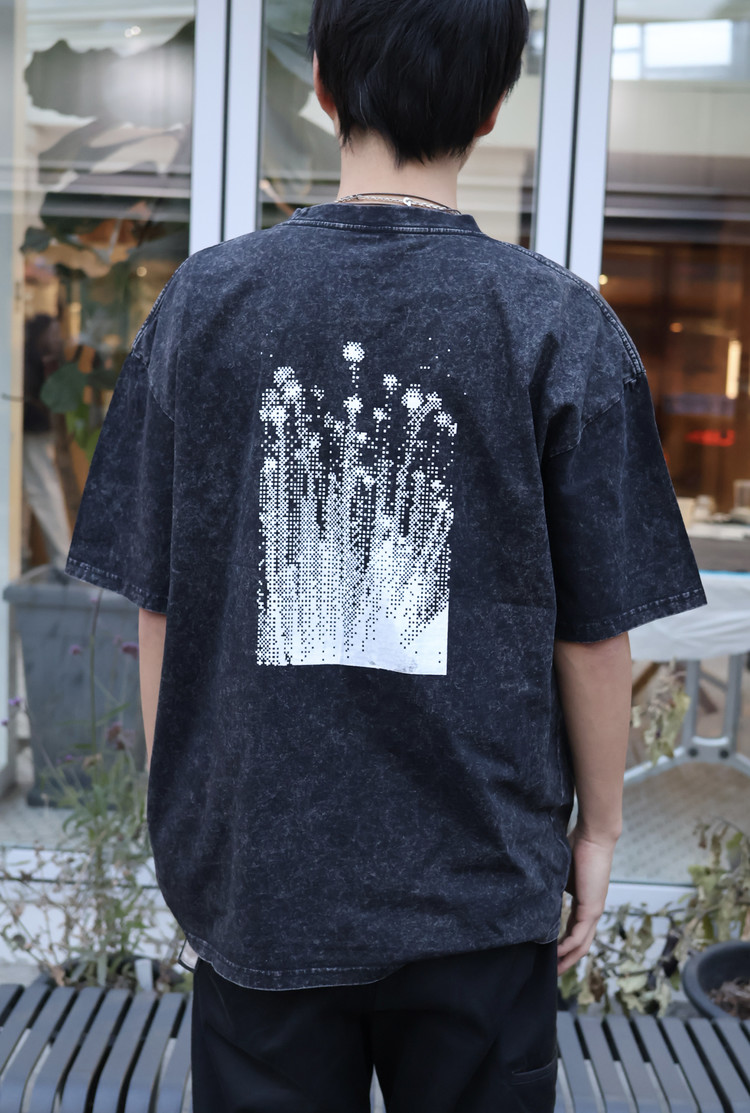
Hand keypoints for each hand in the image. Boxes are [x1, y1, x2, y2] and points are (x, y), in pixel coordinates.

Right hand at [557, 826, 616, 974]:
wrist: (593, 836)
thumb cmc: (577, 845)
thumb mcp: (559, 871)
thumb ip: (551, 884)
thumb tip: (532, 890)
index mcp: (585, 901)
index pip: (574, 929)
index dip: (563, 943)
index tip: (549, 953)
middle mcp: (592, 909)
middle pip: (581, 943)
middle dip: (567, 960)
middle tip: (552, 971)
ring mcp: (594, 910)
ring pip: (582, 943)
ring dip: (569, 959)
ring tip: (554, 970)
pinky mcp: (592, 908)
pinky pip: (579, 935)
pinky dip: (569, 947)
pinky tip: (556, 954)